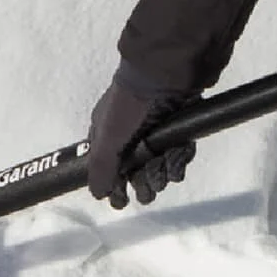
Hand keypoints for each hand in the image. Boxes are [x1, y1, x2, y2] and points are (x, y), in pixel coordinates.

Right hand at [88, 63, 197, 209]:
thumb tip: (97, 195)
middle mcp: (129, 135)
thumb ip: (101, 168)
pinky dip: (179, 159)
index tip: (121, 202)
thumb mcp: (108, 138)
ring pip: (159, 163)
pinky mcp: (179, 127)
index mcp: (107, 134)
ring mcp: (156, 131)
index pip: (108, 167)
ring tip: (164, 173)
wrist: (166, 74)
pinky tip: (179, 159)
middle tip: (148, 192)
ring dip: (162, 172)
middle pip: (135, 169)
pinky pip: (178, 152)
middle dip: (142, 183)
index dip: (114, 186)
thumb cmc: (130, 106)